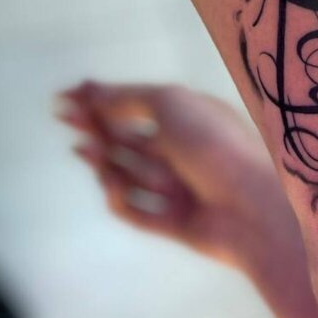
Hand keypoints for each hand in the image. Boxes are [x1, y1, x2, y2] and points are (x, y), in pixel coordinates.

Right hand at [55, 81, 281, 266]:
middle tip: (68, 121)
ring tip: (87, 152)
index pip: (137, 107)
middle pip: (129, 140)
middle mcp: (186, 153)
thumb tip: (90, 92)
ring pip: (129, 175)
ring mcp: (181, 190)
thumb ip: (127, 98)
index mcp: (191, 119)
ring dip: (103, 162)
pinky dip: (120, 199)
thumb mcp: (171, 104)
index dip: (100, 101)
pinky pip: (137, 212)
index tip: (66, 97)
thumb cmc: (216, 146)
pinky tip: (111, 186)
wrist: (252, 208)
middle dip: (97, 129)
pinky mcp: (175, 224)